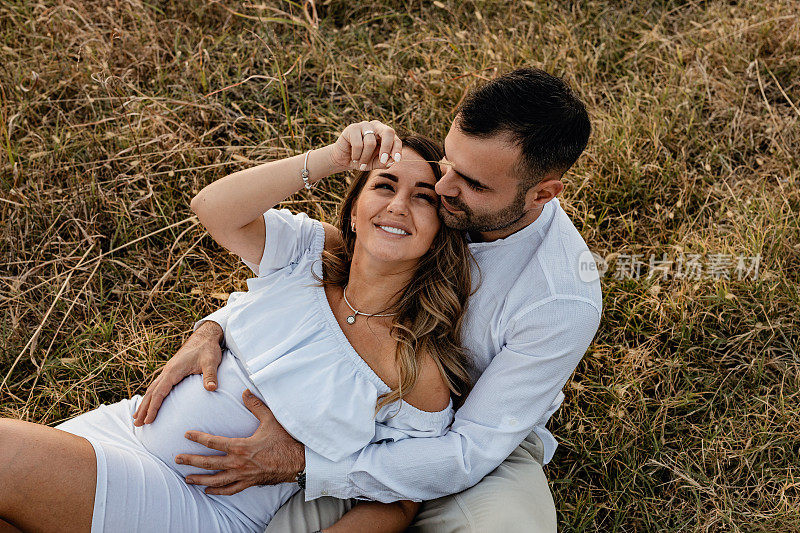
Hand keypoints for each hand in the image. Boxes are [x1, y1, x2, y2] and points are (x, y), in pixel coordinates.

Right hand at [132, 321, 223, 425]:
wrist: (206, 337)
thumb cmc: (208, 349)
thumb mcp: (211, 362)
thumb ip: (211, 375)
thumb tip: (212, 388)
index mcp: (173, 370)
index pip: (159, 392)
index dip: (153, 407)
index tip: (148, 420)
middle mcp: (168, 371)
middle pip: (152, 392)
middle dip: (143, 408)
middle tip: (137, 424)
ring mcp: (169, 370)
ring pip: (153, 388)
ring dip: (144, 403)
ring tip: (137, 417)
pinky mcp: (172, 371)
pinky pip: (158, 385)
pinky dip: (151, 395)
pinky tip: (150, 401)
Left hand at [176, 389, 304, 495]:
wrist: (298, 462)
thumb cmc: (285, 440)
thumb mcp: (271, 420)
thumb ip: (256, 405)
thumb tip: (245, 392)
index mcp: (241, 447)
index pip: (213, 442)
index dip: (198, 438)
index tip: (186, 435)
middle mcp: (238, 463)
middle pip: (209, 463)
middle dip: (191, 461)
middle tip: (177, 459)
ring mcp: (243, 475)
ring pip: (216, 481)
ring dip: (200, 480)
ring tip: (188, 479)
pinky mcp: (249, 483)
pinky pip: (230, 490)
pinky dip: (218, 491)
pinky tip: (209, 491)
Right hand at [327, 120, 402, 172]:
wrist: (344, 159)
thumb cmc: (362, 160)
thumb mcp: (375, 163)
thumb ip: (385, 162)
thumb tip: (392, 160)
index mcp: (385, 134)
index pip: (396, 139)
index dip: (397, 149)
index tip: (397, 160)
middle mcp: (376, 126)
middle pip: (388, 132)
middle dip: (387, 148)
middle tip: (382, 160)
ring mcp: (365, 125)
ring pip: (371, 143)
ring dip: (366, 158)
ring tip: (361, 163)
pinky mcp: (353, 128)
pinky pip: (358, 144)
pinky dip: (357, 155)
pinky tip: (354, 158)